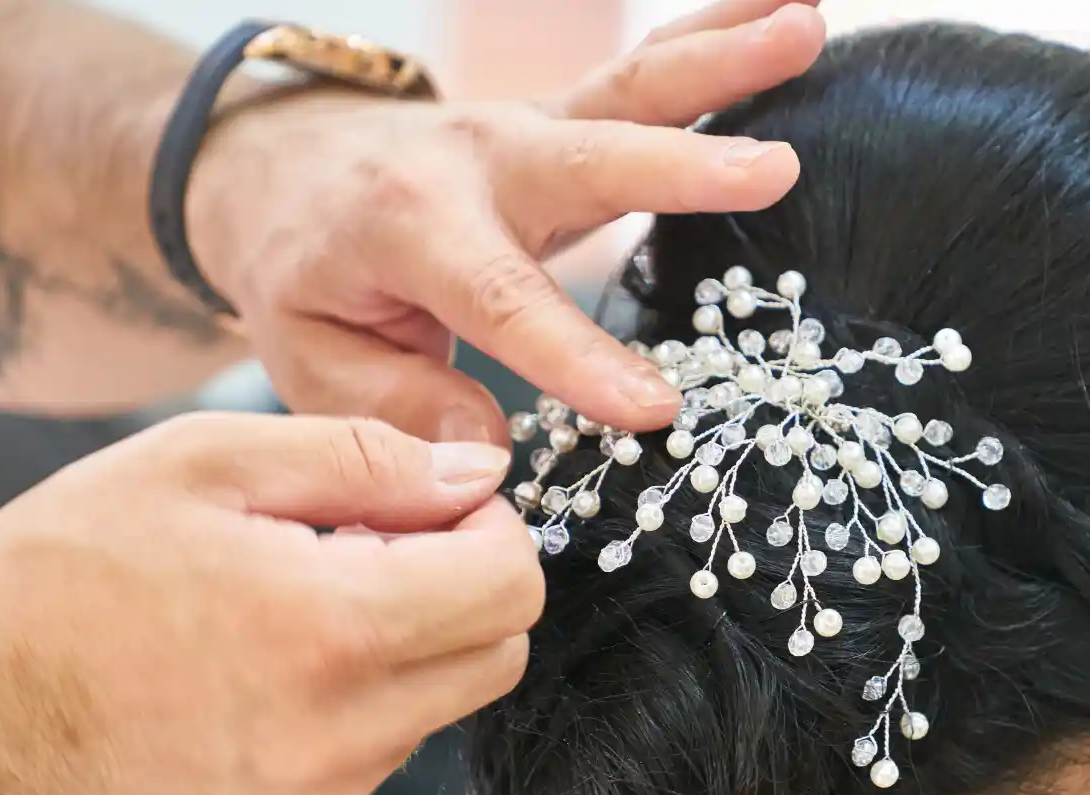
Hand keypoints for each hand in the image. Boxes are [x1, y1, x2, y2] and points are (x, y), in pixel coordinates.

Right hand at [0, 413, 537, 794]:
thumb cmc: (70, 564)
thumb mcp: (210, 459)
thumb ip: (367, 459)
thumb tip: (479, 474)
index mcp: (333, 629)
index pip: (512, 584)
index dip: (491, 525)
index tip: (433, 501)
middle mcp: (343, 732)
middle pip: (499, 652)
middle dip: (464, 584)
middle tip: (368, 542)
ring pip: (444, 702)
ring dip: (410, 643)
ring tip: (300, 601)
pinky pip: (385, 751)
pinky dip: (362, 700)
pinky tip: (274, 665)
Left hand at [184, 1, 827, 444]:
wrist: (281, 167)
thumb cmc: (305, 275)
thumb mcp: (312, 356)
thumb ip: (396, 406)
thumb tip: (488, 454)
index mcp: (409, 228)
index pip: (501, 298)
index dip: (575, 354)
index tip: (653, 408)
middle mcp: (478, 160)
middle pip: (591, 159)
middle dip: (682, 166)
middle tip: (776, 170)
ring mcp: (530, 126)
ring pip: (632, 87)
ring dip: (724, 55)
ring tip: (808, 28)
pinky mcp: (567, 116)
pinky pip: (648, 72)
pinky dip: (717, 31)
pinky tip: (790, 3)